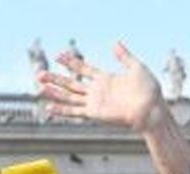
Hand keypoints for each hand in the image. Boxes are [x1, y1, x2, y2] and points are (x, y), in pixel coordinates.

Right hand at [37, 42, 165, 133]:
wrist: (151, 109)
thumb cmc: (148, 90)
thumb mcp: (136, 67)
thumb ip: (124, 56)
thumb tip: (115, 43)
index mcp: (105, 79)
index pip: (83, 69)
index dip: (70, 62)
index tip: (58, 55)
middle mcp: (97, 92)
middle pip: (71, 83)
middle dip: (55, 78)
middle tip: (39, 73)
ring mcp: (94, 103)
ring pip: (68, 96)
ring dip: (54, 91)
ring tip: (39, 86)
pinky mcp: (94, 113)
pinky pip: (74, 111)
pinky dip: (61, 110)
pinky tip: (49, 107)